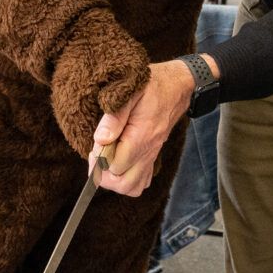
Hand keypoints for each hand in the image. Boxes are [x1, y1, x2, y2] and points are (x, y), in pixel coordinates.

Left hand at [90, 58, 197, 198]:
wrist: (177, 85)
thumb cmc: (152, 85)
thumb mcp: (130, 92)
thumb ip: (114, 117)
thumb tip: (100, 140)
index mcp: (141, 136)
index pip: (116, 166)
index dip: (99, 160)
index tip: (95, 145)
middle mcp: (148, 151)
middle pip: (123, 184)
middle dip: (104, 176)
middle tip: (97, 156)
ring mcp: (152, 155)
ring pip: (132, 187)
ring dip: (115, 180)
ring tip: (106, 161)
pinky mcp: (153, 155)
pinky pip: (142, 180)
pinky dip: (127, 179)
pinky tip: (120, 162)